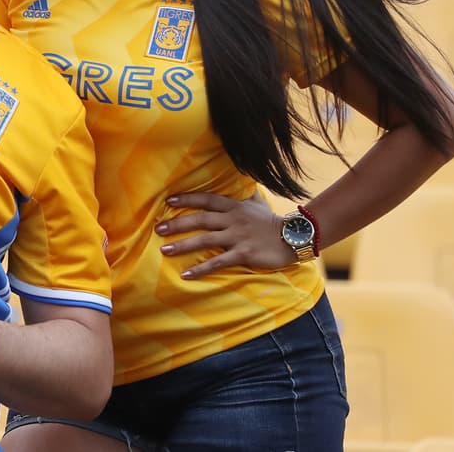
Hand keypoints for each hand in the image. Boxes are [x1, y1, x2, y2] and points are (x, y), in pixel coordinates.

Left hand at [156, 191, 296, 277]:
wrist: (294, 237)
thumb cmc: (272, 222)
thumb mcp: (258, 203)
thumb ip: (245, 194)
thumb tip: (241, 180)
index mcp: (234, 207)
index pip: (207, 200)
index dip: (188, 199)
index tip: (169, 201)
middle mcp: (233, 220)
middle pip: (201, 219)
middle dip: (178, 223)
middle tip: (158, 229)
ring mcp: (238, 237)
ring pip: (205, 239)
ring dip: (183, 245)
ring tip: (165, 250)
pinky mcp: (244, 253)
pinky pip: (218, 261)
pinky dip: (201, 268)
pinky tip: (186, 274)